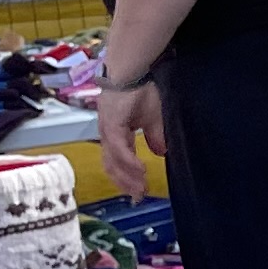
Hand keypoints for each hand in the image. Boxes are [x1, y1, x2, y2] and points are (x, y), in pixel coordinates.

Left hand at [94, 76, 166, 190]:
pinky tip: (140, 170)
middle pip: (111, 167)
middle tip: (139, 196)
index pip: (117, 162)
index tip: (139, 193)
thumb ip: (155, 138)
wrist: (132, 71)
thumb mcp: (153, 120)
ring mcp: (107, 131)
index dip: (127, 179)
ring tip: (141, 187)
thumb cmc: (141, 91)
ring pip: (113, 161)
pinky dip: (129, 162)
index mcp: (115, 134)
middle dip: (126, 183)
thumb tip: (161, 154)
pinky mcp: (111, 125)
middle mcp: (107, 135)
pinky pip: (119, 149)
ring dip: (128, 177)